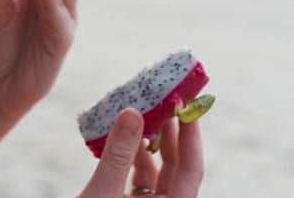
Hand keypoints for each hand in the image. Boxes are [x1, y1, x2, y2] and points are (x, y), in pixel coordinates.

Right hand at [79, 109, 203, 197]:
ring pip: (156, 174)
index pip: (191, 169)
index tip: (186, 106)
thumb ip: (118, 154)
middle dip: (169, 135)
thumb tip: (133, 113)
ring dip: (147, 145)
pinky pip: (137, 181)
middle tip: (164, 103)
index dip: (190, 136)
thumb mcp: (102, 194)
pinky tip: (120, 140)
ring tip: (138, 117)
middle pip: (177, 170)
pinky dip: (130, 159)